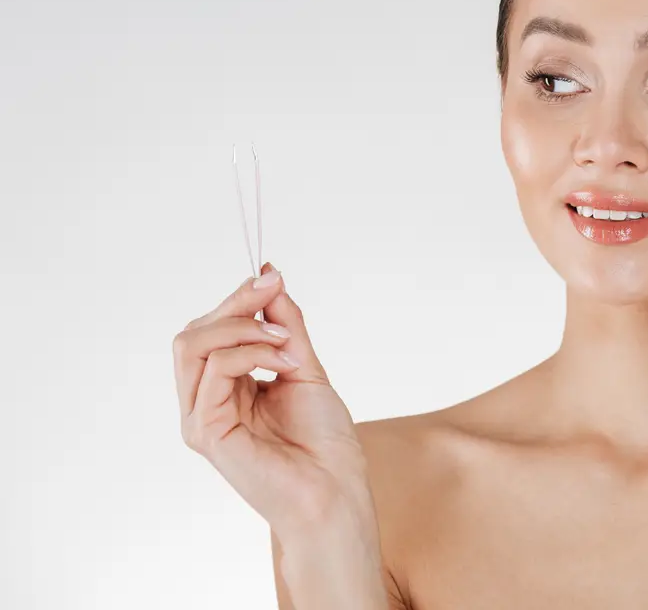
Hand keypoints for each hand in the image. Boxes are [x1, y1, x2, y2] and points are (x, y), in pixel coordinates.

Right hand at [173, 263, 374, 539]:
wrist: (336, 490)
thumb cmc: (324, 441)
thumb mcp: (305, 366)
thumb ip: (285, 325)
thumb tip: (270, 276)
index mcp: (224, 389)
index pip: (209, 331)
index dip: (237, 298)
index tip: (272, 276)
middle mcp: (204, 403)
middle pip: (193, 332)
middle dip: (235, 304)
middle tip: (273, 292)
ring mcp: (200, 418)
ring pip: (192, 345)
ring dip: (243, 328)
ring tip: (286, 341)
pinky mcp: (206, 431)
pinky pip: (214, 370)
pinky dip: (250, 353)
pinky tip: (285, 361)